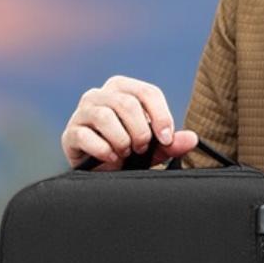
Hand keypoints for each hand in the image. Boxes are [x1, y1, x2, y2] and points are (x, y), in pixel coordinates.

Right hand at [61, 75, 198, 169]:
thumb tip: (192, 139)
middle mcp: (100, 95)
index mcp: (122, 89)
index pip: (148, 92)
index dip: (161, 117)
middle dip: (140, 132)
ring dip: (122, 141)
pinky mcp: (70, 133)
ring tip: (125, 153)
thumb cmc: (127, 153)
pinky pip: (86, 137)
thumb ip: (171, 144)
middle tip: (141, 149)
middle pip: (127, 104)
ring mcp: (82, 112)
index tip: (166, 139)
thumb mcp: (152, 148)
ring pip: (105, 117)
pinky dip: (104, 151)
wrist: (100, 173)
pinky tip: (111, 159)